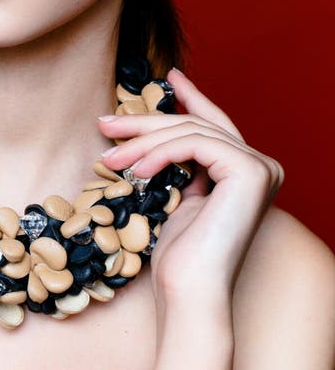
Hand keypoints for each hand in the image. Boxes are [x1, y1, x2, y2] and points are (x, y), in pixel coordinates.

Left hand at [98, 68, 283, 302]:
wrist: (189, 292)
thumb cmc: (179, 255)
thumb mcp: (176, 193)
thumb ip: (180, 161)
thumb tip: (157, 128)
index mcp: (248, 171)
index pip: (214, 124)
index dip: (192, 97)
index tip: (169, 77)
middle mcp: (263, 165)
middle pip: (195, 126)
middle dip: (146, 122)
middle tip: (106, 123)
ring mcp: (261, 167)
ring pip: (190, 132)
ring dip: (142, 140)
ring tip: (109, 156)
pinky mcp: (250, 172)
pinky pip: (194, 144)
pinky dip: (158, 152)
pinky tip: (135, 167)